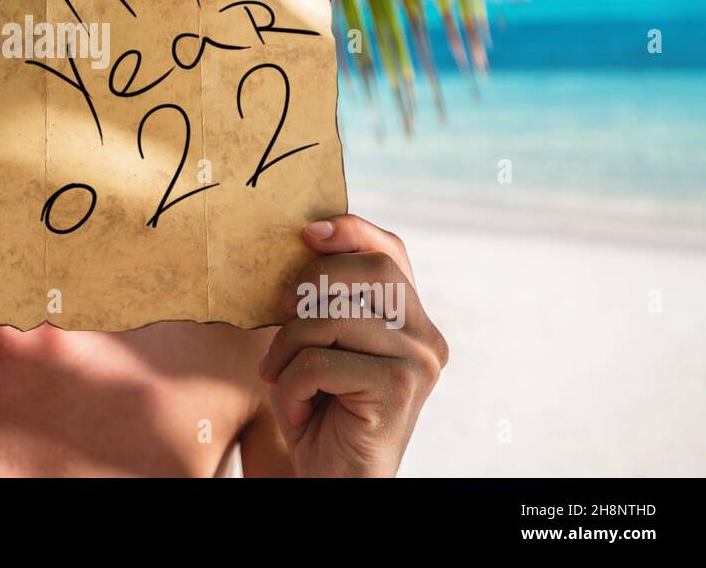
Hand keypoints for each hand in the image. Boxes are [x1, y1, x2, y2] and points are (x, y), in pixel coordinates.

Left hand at [258, 214, 447, 476]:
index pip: (390, 253)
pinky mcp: (399, 389)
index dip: (352, 231)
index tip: (307, 232)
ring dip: (289, 346)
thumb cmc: (319, 408)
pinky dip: (290, 382)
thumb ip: (324, 300)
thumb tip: (306, 240)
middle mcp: (426, 338)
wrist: (334, 478)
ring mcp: (418, 363)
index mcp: (412, 320)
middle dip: (311, 284)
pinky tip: (297, 405)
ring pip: (332, 318)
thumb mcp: (319, 345)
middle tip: (281, 314)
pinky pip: (320, 361)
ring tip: (281, 375)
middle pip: (369, 271)